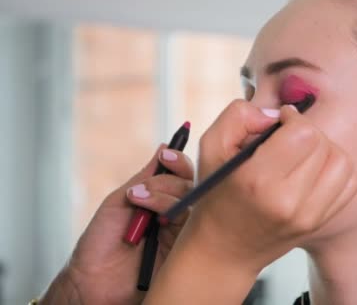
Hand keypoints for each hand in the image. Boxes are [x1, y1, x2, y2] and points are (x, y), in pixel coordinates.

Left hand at [40, 145, 193, 304]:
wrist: (92, 280)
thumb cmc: (100, 243)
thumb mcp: (120, 201)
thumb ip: (145, 177)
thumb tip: (164, 148)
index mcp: (158, 200)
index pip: (179, 175)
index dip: (177, 162)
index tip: (167, 156)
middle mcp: (172, 213)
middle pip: (190, 185)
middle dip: (169, 180)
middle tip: (144, 189)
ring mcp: (180, 231)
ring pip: (191, 202)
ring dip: (165, 197)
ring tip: (139, 204)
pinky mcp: (184, 249)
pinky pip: (191, 226)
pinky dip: (174, 215)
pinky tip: (158, 220)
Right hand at [145, 100, 356, 303]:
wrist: (224, 249)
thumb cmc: (216, 193)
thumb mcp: (211, 146)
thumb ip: (239, 116)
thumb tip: (276, 114)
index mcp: (258, 180)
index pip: (303, 133)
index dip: (294, 118)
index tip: (281, 122)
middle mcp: (287, 201)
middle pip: (323, 144)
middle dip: (307, 132)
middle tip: (288, 138)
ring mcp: (308, 216)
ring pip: (342, 161)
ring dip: (325, 149)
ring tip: (303, 154)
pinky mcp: (320, 223)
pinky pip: (349, 183)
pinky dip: (335, 170)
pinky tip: (313, 171)